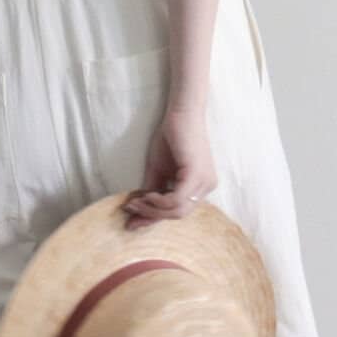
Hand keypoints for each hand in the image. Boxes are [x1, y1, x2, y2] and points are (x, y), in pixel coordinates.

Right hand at [122, 104, 215, 227]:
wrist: (180, 114)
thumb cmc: (170, 138)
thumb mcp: (157, 171)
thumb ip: (151, 192)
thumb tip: (134, 212)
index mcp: (200, 188)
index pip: (178, 211)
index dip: (154, 218)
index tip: (132, 222)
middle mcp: (206, 187)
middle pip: (178, 215)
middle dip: (152, 215)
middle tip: (130, 210)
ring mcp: (204, 182)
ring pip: (177, 210)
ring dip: (152, 209)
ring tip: (135, 202)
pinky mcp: (196, 175)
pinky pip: (176, 199)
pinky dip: (159, 201)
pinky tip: (147, 195)